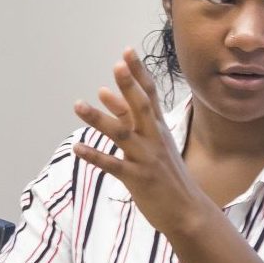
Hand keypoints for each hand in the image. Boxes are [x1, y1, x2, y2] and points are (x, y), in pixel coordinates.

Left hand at [70, 51, 208, 236]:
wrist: (187, 210)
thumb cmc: (167, 174)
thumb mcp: (153, 142)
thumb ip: (129, 119)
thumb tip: (105, 93)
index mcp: (158, 128)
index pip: (149, 94)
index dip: (138, 73)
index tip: (127, 51)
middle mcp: (154, 139)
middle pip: (140, 107)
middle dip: (129, 85)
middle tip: (116, 65)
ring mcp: (146, 158)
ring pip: (122, 134)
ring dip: (99, 119)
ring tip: (78, 105)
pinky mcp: (137, 178)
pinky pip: (113, 165)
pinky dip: (94, 156)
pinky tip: (77, 148)